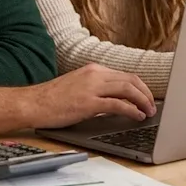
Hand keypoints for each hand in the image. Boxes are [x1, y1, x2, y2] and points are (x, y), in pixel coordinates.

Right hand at [25, 63, 155, 128]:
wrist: (32, 103)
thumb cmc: (52, 99)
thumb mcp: (78, 87)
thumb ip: (97, 89)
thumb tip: (116, 100)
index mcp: (93, 70)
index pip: (125, 75)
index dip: (141, 86)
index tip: (148, 97)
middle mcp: (95, 74)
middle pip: (131, 79)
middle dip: (146, 93)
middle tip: (153, 106)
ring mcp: (91, 87)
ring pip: (128, 89)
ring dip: (143, 101)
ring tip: (149, 111)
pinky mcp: (88, 102)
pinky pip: (117, 104)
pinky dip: (131, 110)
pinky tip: (137, 116)